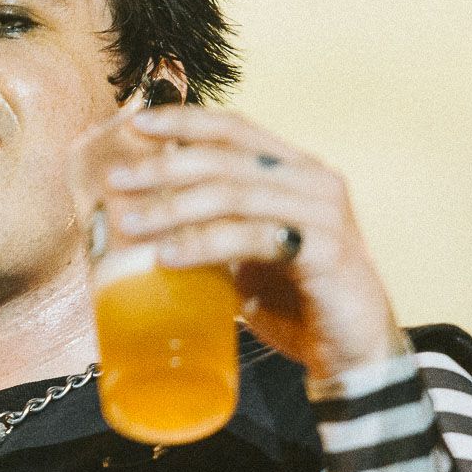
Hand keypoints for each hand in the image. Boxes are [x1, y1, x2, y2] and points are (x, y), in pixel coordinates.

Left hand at [98, 104, 406, 380]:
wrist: (354, 352)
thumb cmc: (294, 298)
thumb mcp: (247, 252)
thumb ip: (214, 226)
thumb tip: (142, 216)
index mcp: (294, 170)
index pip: (235, 128)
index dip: (185, 120)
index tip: (137, 123)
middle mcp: (313, 180)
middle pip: (227, 159)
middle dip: (166, 167)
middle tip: (117, 181)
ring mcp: (323, 214)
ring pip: (235, 195)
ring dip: (174, 207)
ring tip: (131, 224)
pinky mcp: (326, 252)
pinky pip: (253, 239)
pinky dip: (204, 245)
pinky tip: (167, 257)